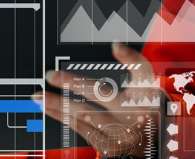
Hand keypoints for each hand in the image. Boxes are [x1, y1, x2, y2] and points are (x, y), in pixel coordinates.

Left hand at [40, 43, 166, 158]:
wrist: (157, 149)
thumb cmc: (149, 115)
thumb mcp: (150, 92)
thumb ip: (135, 70)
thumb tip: (115, 45)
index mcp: (149, 95)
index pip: (143, 72)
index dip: (130, 58)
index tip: (115, 46)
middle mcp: (136, 114)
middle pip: (103, 95)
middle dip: (74, 84)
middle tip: (52, 76)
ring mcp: (121, 133)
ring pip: (85, 115)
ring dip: (57, 104)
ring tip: (38, 95)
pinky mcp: (110, 147)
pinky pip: (81, 129)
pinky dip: (62, 117)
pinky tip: (48, 108)